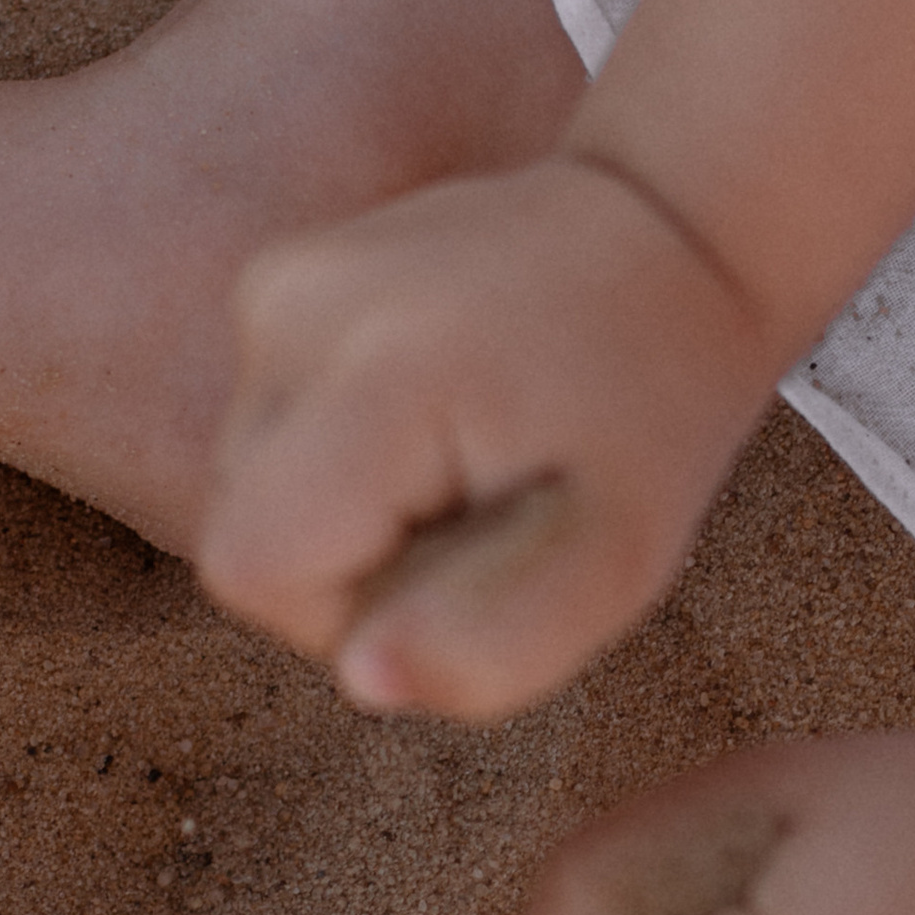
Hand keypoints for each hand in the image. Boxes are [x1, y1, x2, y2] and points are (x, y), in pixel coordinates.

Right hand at [198, 156, 776, 721]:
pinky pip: (272, 429)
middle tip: (481, 505)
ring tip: (466, 451)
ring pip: (253, 488)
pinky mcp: (277, 279)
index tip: (459, 560)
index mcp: (375, 376)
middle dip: (355, 565)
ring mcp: (277, 282)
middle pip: (245, 536)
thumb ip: (495, 648)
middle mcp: (294, 309)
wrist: (669, 234)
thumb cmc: (652, 413)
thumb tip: (363, 681)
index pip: (255, 571)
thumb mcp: (617, 563)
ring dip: (353, 511)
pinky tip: (438, 412)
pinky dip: (345, 454)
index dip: (343, 613)